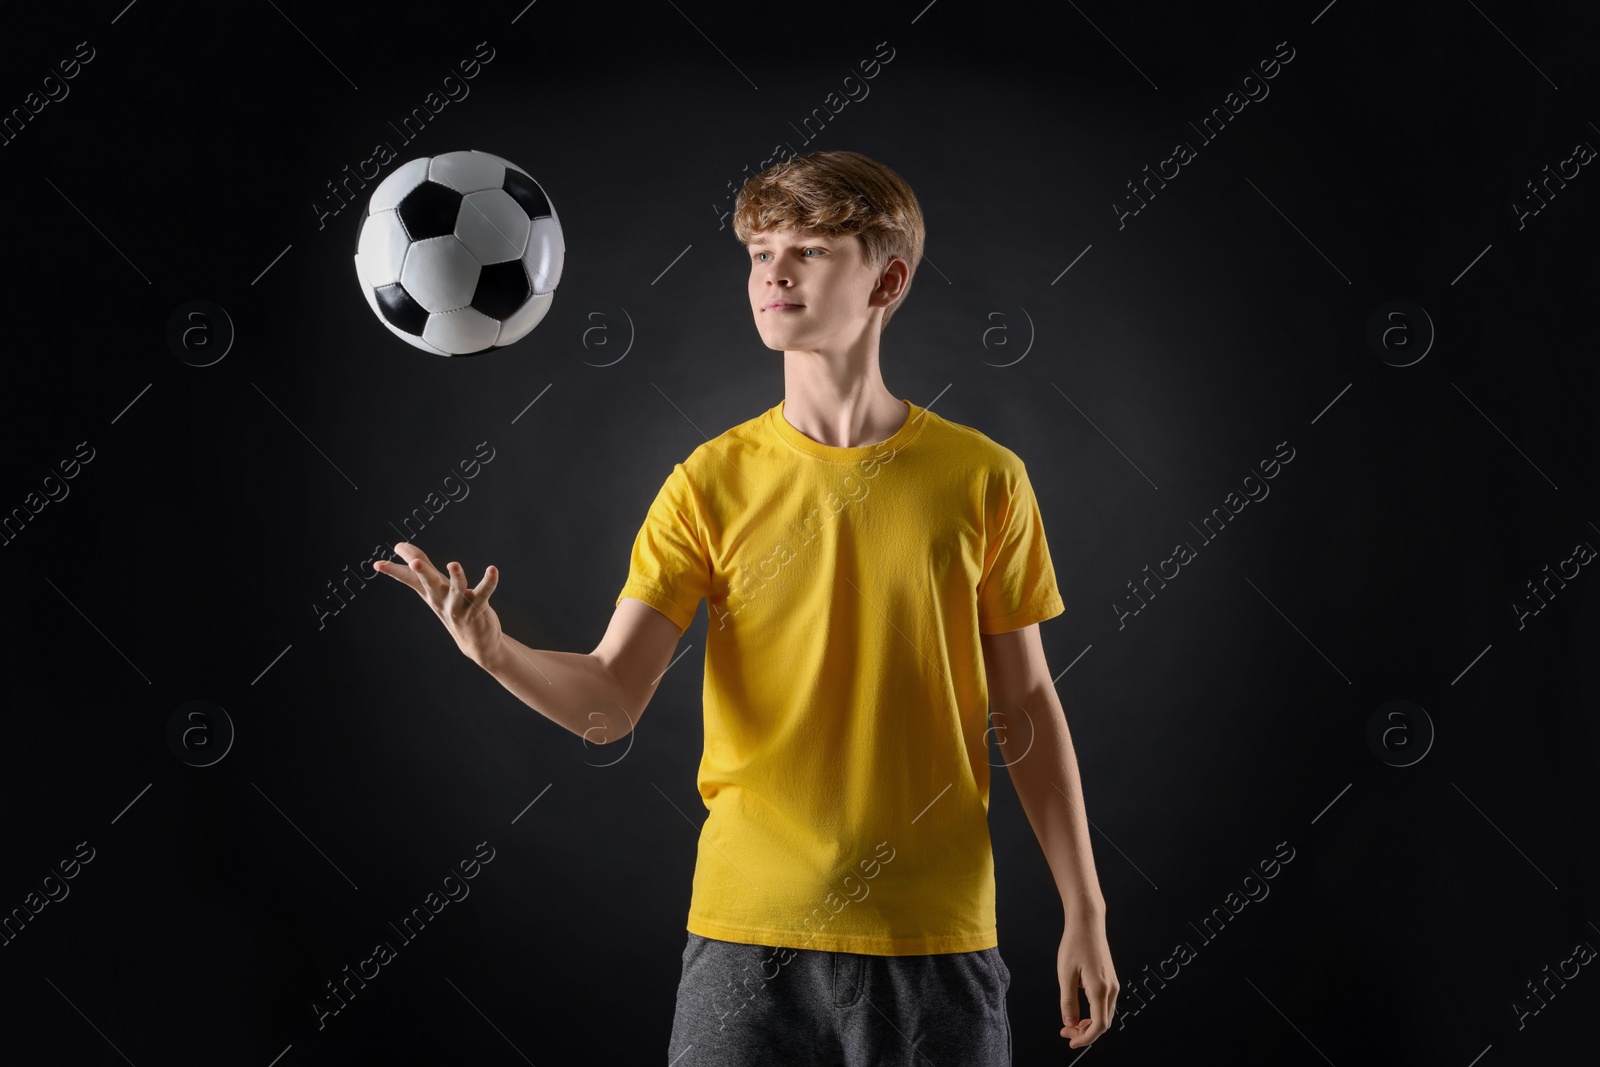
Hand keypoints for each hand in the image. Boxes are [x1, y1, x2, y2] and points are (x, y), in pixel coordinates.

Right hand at [373, 542, 502, 666]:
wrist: (477, 644)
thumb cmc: (454, 610)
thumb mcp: (436, 591)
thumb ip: (424, 569)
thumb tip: (404, 551)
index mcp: (430, 594)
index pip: (410, 579)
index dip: (394, 571)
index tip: (377, 564)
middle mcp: (442, 599)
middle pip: (429, 583)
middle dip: (422, 572)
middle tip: (414, 563)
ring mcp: (459, 605)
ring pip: (457, 588)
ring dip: (456, 576)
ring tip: (453, 564)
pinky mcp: (478, 608)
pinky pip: (484, 592)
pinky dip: (489, 581)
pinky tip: (492, 570)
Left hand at [1058, 911, 1117, 1046]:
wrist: (1088, 923)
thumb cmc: (1075, 944)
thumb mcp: (1066, 974)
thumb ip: (1068, 1002)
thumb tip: (1070, 1024)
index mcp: (1100, 989)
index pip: (1099, 1025)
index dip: (1085, 1038)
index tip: (1071, 1042)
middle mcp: (1111, 989)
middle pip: (1103, 1023)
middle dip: (1085, 1032)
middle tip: (1065, 1032)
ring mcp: (1113, 984)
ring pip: (1105, 1014)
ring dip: (1089, 1024)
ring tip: (1070, 1023)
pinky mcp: (1110, 980)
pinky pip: (1105, 1004)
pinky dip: (1093, 1014)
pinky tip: (1079, 1012)